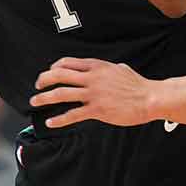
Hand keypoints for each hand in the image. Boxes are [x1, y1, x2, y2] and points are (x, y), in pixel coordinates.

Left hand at [31, 58, 156, 127]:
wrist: (150, 98)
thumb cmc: (138, 85)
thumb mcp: (120, 69)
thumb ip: (107, 69)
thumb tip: (104, 69)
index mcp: (97, 66)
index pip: (68, 63)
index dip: (54, 67)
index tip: (49, 73)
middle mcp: (92, 78)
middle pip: (59, 75)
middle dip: (44, 80)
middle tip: (37, 86)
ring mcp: (94, 94)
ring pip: (62, 94)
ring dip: (45, 98)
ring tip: (35, 102)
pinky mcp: (97, 110)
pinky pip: (73, 114)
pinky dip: (59, 119)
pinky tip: (50, 122)